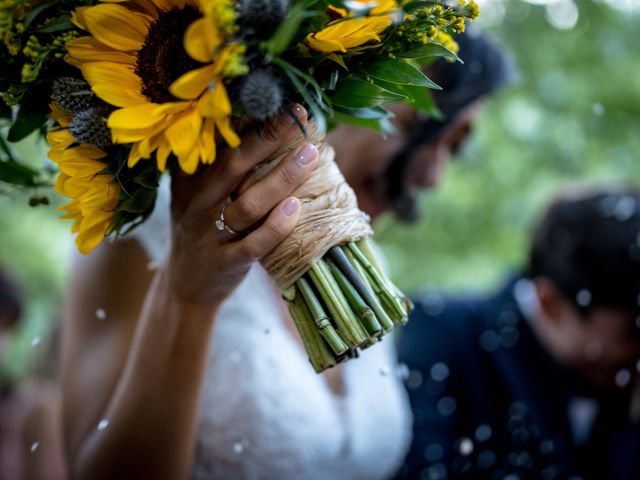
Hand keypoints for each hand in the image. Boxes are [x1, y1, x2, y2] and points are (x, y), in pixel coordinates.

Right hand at [166, 106, 317, 304]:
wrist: (185, 286)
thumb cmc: (203, 230)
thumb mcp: (200, 194)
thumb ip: (221, 165)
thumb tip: (267, 124)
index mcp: (189, 179)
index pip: (218, 142)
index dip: (249, 120)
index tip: (280, 99)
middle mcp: (196, 203)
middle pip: (233, 165)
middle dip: (268, 138)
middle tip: (300, 117)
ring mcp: (209, 235)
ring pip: (248, 204)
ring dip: (281, 178)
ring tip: (310, 155)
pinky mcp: (225, 263)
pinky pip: (253, 245)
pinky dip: (275, 226)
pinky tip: (295, 207)